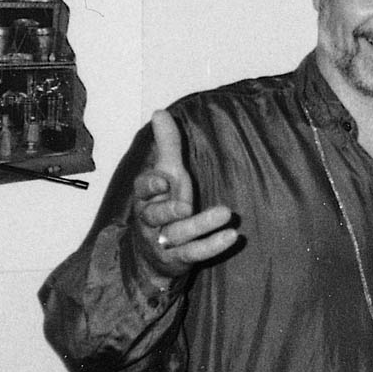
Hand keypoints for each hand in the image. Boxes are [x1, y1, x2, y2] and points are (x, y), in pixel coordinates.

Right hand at [132, 110, 237, 284]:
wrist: (151, 254)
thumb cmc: (163, 204)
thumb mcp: (166, 174)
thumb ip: (166, 145)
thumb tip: (159, 112)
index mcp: (145, 198)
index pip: (141, 190)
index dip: (150, 185)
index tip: (163, 179)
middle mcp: (150, 221)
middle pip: (154, 215)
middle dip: (168, 210)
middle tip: (185, 206)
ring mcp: (163, 242)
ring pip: (178, 235)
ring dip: (201, 225)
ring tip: (225, 214)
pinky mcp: (178, 259)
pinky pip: (194, 253)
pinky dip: (212, 246)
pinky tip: (231, 237)